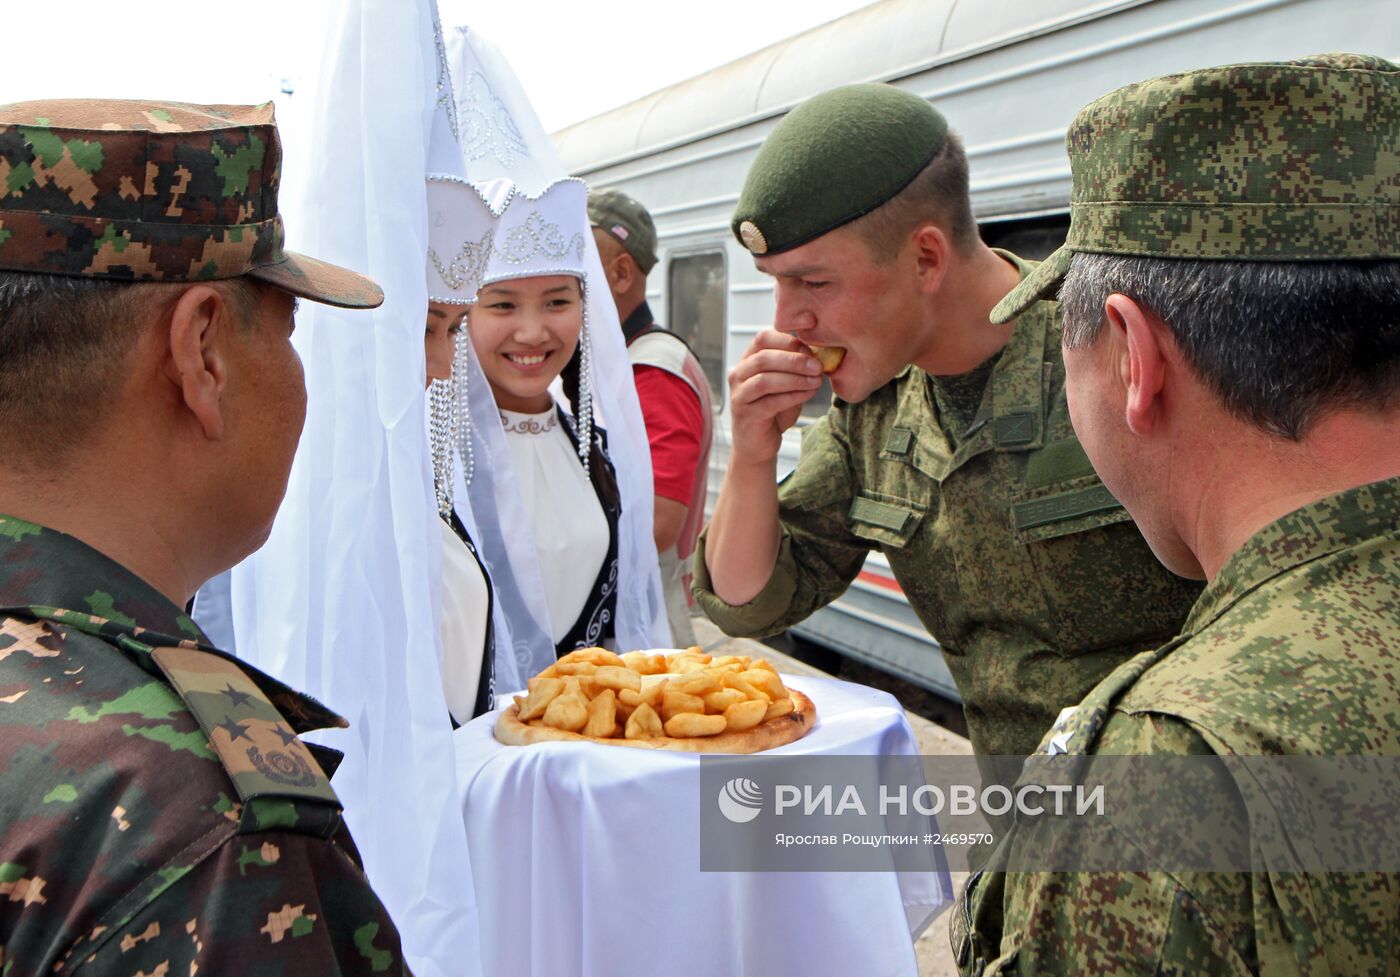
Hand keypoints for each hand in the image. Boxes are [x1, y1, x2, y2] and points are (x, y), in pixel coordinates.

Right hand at [726, 330, 822, 465]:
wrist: (759, 445)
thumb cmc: (774, 411)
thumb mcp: (787, 384)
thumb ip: (796, 369)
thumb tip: (819, 355)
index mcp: (748, 360)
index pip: (763, 338)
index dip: (788, 341)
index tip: (811, 349)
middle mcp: (738, 374)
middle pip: (764, 358)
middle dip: (794, 360)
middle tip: (817, 365)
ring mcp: (739, 395)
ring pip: (765, 380)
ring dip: (794, 378)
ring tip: (816, 380)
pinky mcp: (746, 414)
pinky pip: (770, 401)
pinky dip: (792, 396)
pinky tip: (809, 393)